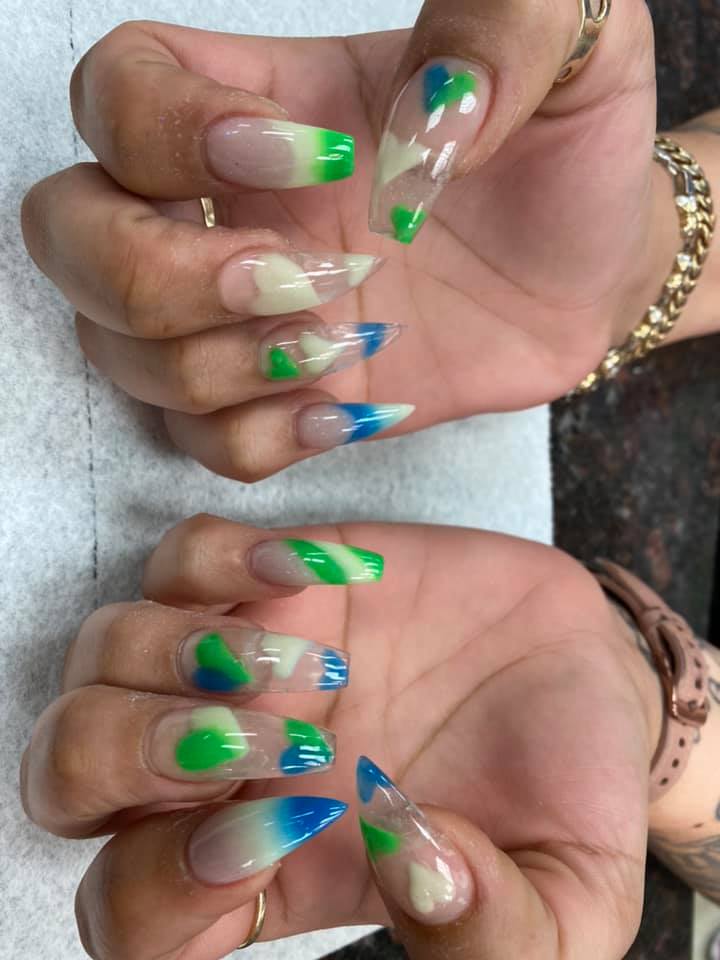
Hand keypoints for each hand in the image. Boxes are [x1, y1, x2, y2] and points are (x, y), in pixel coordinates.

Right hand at [21, 3, 660, 480]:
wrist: (591, 273)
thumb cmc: (569, 156)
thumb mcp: (576, 50)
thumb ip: (504, 26)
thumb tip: (422, 125)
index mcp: (268, 100)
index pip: (117, 92)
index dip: (168, 133)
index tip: (312, 162)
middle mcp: (226, 209)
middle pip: (67, 234)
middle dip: (159, 277)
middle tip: (302, 281)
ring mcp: (242, 315)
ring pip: (120, 353)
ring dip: (224, 366)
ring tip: (348, 340)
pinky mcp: (279, 399)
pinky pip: (201, 444)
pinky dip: (262, 438)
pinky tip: (350, 405)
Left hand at [22, 517, 659, 958]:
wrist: (592, 674)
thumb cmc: (567, 799)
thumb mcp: (567, 904)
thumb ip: (494, 935)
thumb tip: (414, 869)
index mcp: (276, 871)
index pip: (132, 914)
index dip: (156, 891)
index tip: (270, 836)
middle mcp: (235, 768)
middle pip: (70, 770)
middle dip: (133, 750)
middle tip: (266, 737)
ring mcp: (248, 661)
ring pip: (102, 655)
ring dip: (174, 657)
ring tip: (314, 664)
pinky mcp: (281, 574)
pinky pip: (180, 557)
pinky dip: (214, 560)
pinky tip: (309, 580)